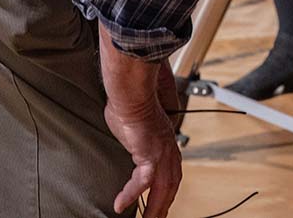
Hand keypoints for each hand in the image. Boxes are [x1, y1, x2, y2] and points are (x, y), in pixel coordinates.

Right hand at [99, 24, 183, 215]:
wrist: (132, 87)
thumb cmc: (131, 96)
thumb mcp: (137, 117)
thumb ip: (140, 128)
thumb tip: (132, 124)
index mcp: (166, 139)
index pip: (171, 170)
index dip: (167, 187)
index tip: (162, 199)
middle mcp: (168, 147)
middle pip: (171, 184)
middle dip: (165, 204)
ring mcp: (161, 151)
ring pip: (162, 188)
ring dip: (155, 208)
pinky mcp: (149, 153)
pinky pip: (141, 182)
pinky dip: (131, 195)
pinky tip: (120, 205)